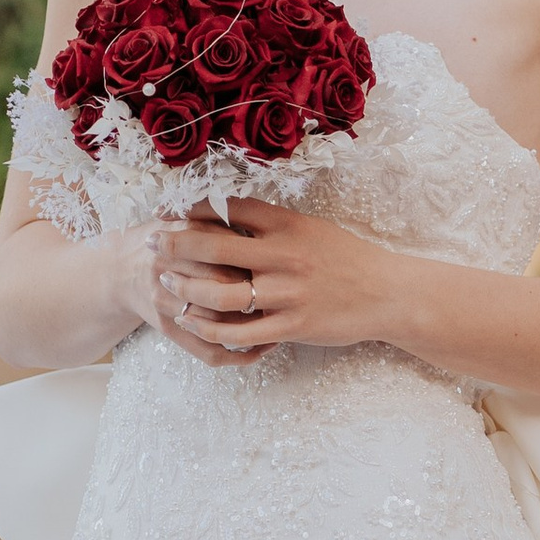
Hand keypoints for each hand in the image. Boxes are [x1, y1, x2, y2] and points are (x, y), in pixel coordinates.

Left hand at [144, 198, 400, 362]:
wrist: (388, 294)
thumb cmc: (348, 259)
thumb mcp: (312, 228)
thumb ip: (273, 223)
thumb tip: (227, 211)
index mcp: (289, 226)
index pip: (230, 210)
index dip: (194, 208)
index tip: (171, 211)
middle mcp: (284, 256)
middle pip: (214, 247)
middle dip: (175, 244)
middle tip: (150, 242)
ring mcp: (287, 294)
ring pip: (221, 293)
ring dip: (187, 288)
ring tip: (166, 283)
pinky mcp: (292, 326)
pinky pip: (241, 331)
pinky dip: (212, 328)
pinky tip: (193, 322)